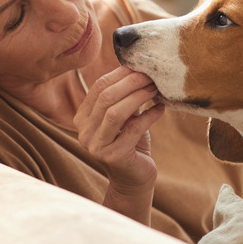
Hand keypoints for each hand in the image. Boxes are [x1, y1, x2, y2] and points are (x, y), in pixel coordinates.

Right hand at [73, 66, 164, 223]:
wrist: (134, 177)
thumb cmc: (131, 142)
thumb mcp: (125, 116)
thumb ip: (125, 96)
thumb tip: (139, 67)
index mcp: (82, 118)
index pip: (98, 87)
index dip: (120, 74)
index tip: (140, 66)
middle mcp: (84, 132)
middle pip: (106, 97)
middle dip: (131, 83)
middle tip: (151, 75)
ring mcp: (96, 146)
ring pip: (115, 112)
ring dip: (138, 97)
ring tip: (155, 89)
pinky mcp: (113, 157)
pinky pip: (134, 129)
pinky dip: (150, 115)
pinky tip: (161, 108)